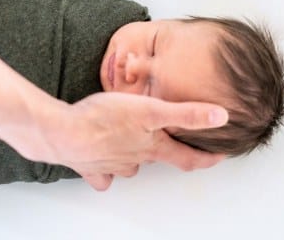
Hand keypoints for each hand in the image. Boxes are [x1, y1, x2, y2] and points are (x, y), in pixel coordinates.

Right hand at [44, 92, 228, 190]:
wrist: (62, 132)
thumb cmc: (103, 118)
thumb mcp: (151, 110)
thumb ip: (187, 114)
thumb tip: (221, 116)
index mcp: (153, 147)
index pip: (188, 158)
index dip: (207, 158)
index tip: (220, 156)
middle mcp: (136, 160)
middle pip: (158, 159)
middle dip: (167, 150)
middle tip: (172, 140)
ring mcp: (113, 166)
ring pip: (131, 164)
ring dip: (136, 155)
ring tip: (136, 140)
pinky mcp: (91, 167)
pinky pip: (104, 173)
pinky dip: (107, 168)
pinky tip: (104, 155)